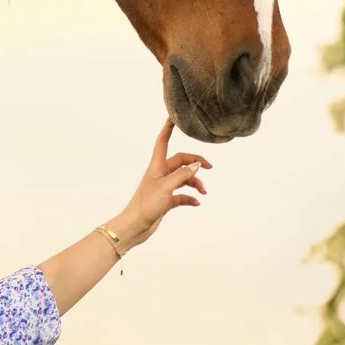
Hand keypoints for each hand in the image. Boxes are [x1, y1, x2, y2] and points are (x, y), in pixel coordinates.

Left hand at [112, 119, 209, 244]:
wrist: (135, 226)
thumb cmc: (146, 204)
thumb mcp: (166, 187)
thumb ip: (182, 174)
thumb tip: (196, 164)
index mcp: (157, 166)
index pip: (163, 142)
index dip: (168, 129)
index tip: (173, 118)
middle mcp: (160, 174)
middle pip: (180, 162)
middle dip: (195, 163)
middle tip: (209, 167)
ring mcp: (163, 188)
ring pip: (183, 179)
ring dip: (195, 183)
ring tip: (203, 191)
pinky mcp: (165, 201)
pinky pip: (181, 196)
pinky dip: (190, 197)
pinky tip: (196, 202)